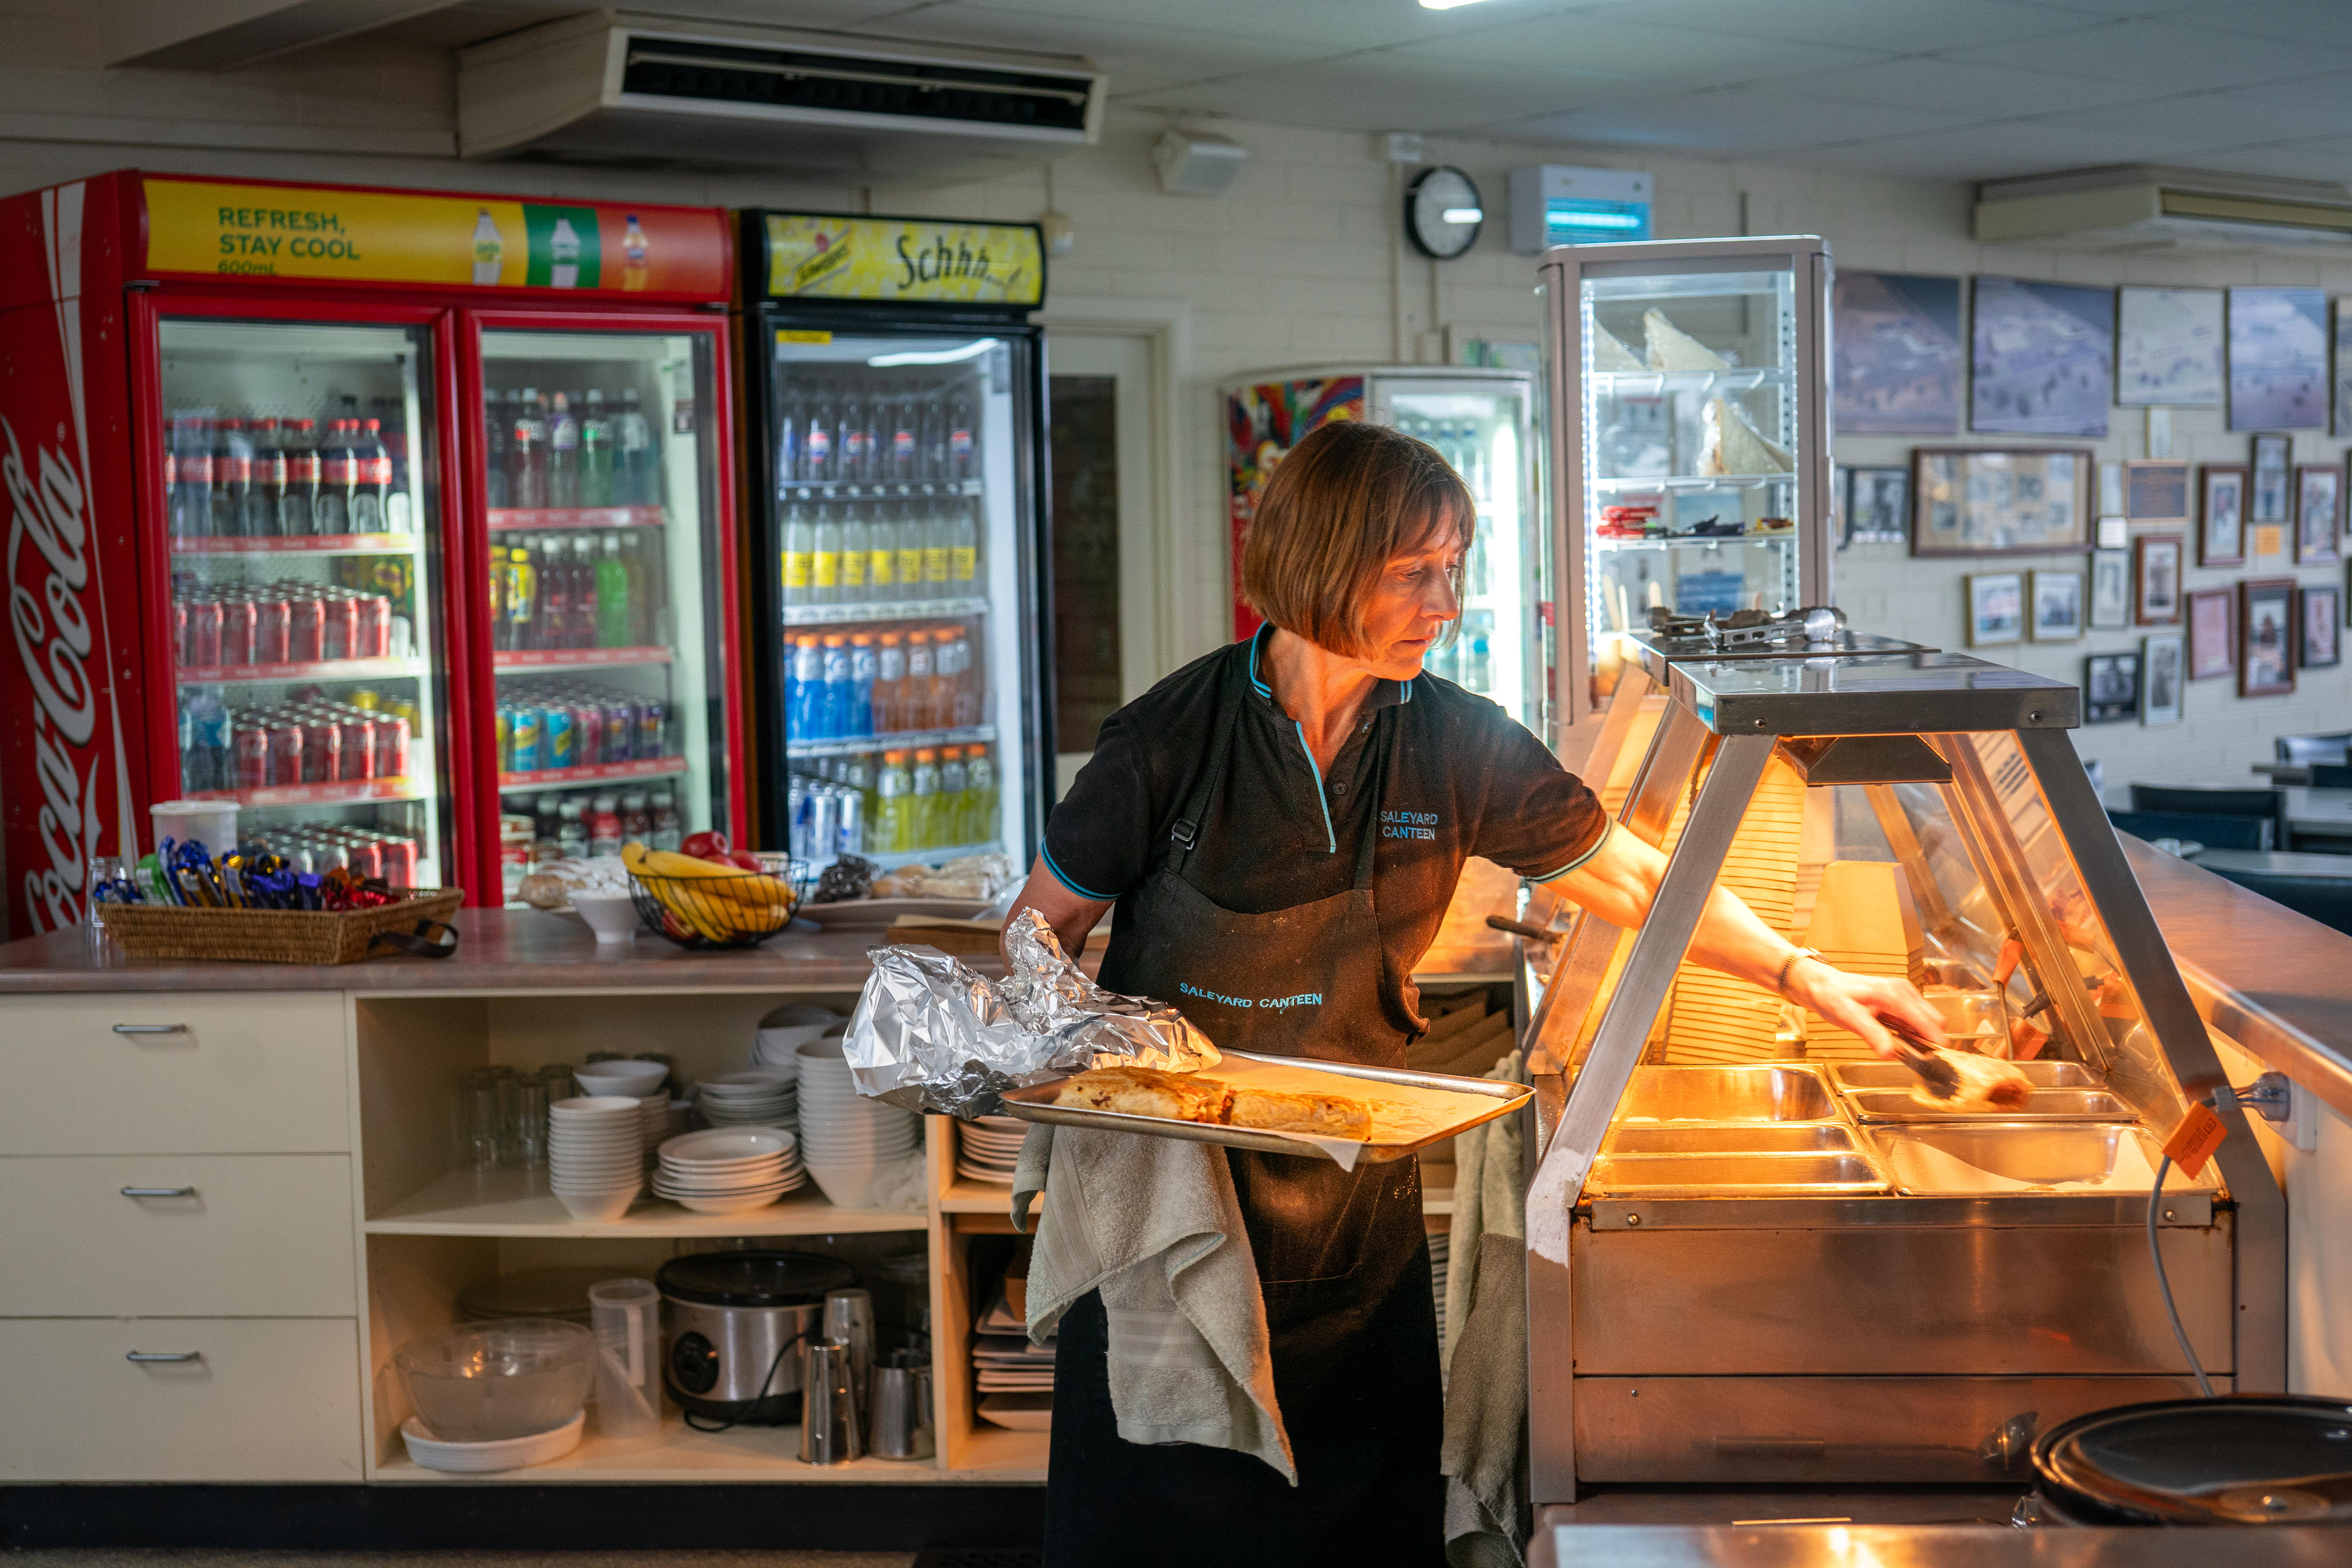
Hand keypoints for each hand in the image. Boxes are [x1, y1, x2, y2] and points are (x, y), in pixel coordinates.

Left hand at [1783, 958, 1944, 1058]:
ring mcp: (1905, 994)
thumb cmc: (1834, 997)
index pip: (1929, 1021)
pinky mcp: (1902, 1000)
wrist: (1824, 985)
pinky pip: (1917, 1020)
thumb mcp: (1848, 1017)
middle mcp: (1904, 991)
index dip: (1934, 1043)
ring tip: (1897, 1044)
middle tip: (1910, 1054)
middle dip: (1927, 1040)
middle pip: (1935, 1022)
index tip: (1934, 1061)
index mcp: (1895, 994)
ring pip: (1928, 1021)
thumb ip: (1871, 1034)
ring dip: (1919, 1036)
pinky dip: (1911, 1031)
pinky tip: (1894, 1035)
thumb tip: (1890, 1053)